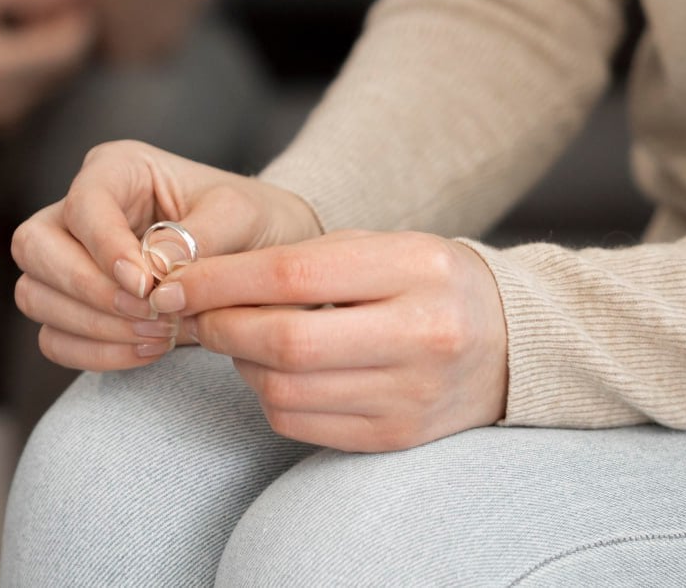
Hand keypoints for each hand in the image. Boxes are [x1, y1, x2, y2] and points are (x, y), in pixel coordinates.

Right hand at [0, 0, 94, 127]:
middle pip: (67, 68)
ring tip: (24, 19)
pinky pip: (36, 92)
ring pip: (54, 81)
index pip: (69, 50)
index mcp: (2, 71)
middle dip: (68, 34)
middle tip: (52, 1)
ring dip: (53, 50)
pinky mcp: (1, 125)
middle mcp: (9, 103)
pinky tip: (13, 42)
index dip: (81, 21)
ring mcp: (5, 120)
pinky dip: (36, 67)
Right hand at [10, 141, 322, 370]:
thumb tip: (150, 272)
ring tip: (159, 334)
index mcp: (117, 168)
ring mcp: (69, 258)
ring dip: (92, 325)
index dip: (105, 248)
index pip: (83, 204)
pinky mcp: (74, 305)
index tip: (146, 286)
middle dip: (88, 290)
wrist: (266, 261)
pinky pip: (53, 337)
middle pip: (34, 247)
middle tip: (150, 314)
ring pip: (34, 294)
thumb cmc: (254, 222)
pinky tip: (147, 351)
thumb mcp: (243, 216)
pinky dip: (93, 352)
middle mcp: (81, 208)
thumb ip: (197, 238)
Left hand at [159, 230, 507, 452]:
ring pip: (284, 390)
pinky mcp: (396, 437)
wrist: (508, 343)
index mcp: (416, 269)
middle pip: (284, 341)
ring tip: (241, 337)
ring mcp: (410, 394)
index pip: (292, 273)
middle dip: (222, 326)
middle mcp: (420, 335)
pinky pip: (300, 424)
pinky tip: (274, 371)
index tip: (176, 282)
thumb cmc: (427, 283)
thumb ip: (306, 259)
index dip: (220, 280)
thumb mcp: (384, 247)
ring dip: (241, 363)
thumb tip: (208, 285)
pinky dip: (268, 397)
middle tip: (196, 313)